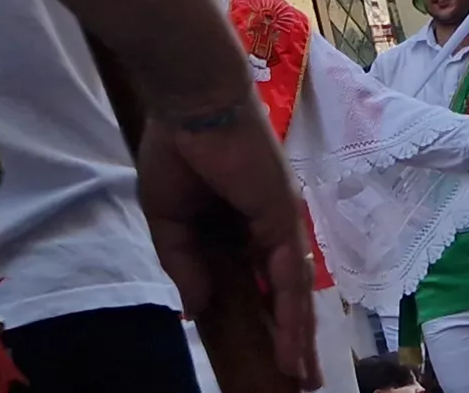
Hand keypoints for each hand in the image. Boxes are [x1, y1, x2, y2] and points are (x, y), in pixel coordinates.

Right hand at [135, 99, 315, 391]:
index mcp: (240, 224)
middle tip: (297, 379)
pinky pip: (289, 280)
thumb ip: (184, 265)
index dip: (262, 317)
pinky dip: (292, 319)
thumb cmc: (177, 150)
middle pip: (283, 294)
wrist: (190, 103)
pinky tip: (292, 352)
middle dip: (291, 338)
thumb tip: (196, 311)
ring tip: (299, 380)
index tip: (263, 353)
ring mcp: (281, 224)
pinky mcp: (283, 220)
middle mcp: (268, 227)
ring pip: (292, 295)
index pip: (256, 281)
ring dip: (297, 340)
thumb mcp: (169, 221)